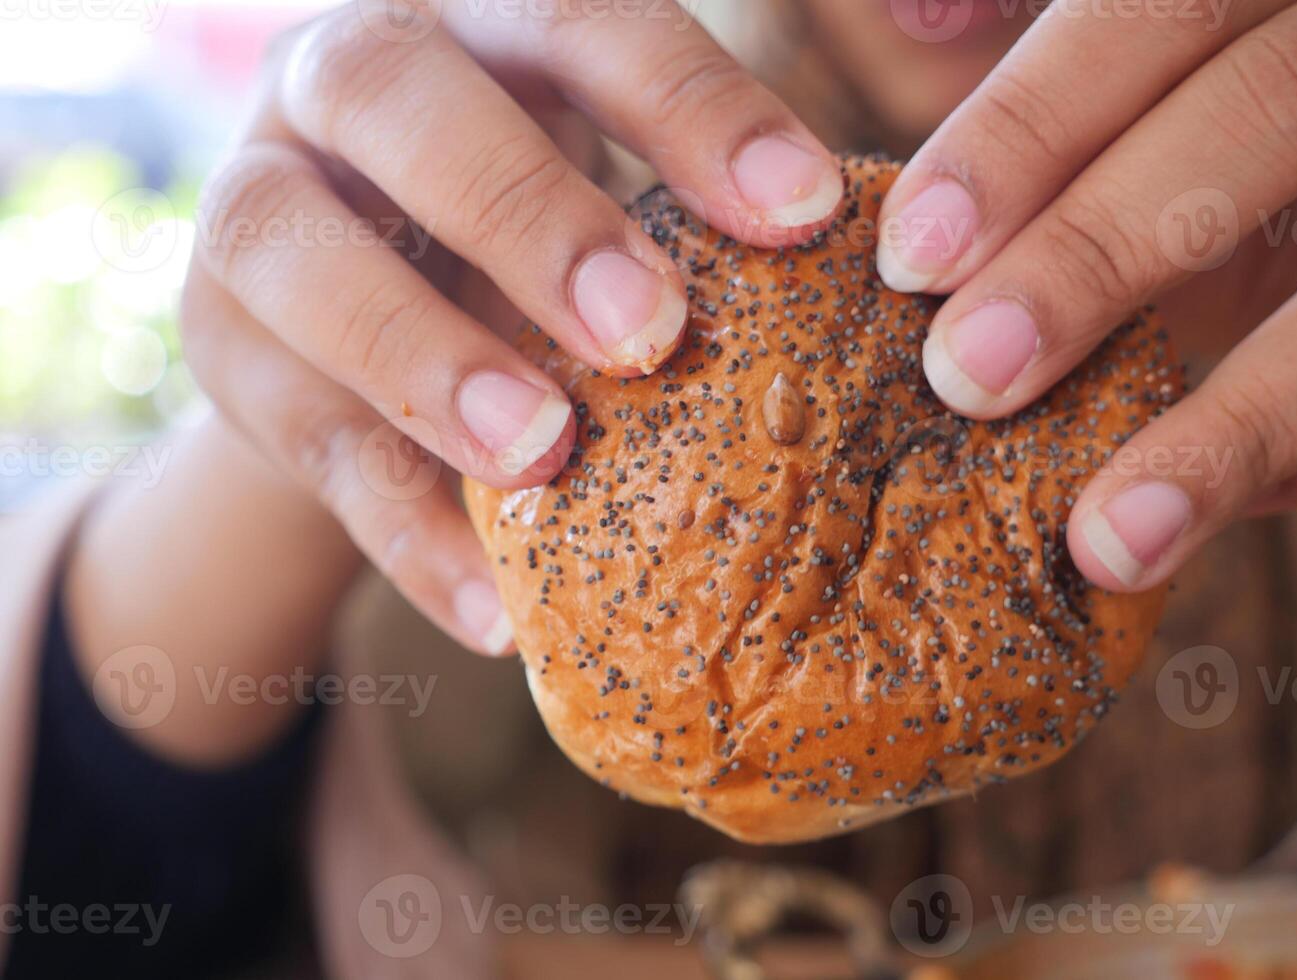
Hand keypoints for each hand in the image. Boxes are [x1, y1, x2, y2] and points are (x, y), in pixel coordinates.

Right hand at [181, 0, 843, 653]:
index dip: (685, 102)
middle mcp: (337, 86)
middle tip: (646, 332)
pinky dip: (402, 531)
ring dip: (421, 357)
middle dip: (522, 208)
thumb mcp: (611, 191)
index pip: (572, 16)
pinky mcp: (227, 358)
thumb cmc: (539, 240)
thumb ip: (704, 214)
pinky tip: (499, 612)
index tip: (804, 210)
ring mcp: (253, 213)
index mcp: (472, 26)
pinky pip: (299, 442)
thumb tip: (896, 284)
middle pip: (392, 94)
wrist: (369, 324)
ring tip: (542, 458)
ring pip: (285, 250)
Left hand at [878, 0, 1296, 591]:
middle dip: (1104, 246)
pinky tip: (1201, 515)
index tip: (915, 254)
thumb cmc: (1258, 131)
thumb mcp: (1170, 79)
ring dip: (1239, 423)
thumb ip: (1068, 68)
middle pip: (1286, 103)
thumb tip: (913, 8)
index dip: (1032, 125)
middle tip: (967, 375)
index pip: (1170, 7)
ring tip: (1106, 538)